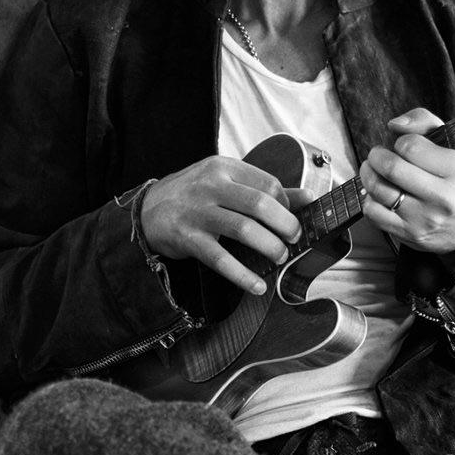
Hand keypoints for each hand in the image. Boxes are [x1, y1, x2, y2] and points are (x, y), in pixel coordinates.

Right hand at [139, 157, 303, 295]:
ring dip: (270, 247)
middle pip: (260, 204)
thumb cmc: (194, 194)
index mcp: (224, 167)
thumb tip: (308, 197)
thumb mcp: (225, 181)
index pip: (267, 184)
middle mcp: (211, 186)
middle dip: (286, 225)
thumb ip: (265, 189)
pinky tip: (258, 286)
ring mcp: (198, 212)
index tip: (291, 218)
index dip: (286, 204)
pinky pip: (221, 260)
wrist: (146, 209)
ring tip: (280, 258)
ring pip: (244, 229)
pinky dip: (243, 275)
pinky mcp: (187, 239)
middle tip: (294, 238)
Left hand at [359, 108, 454, 253]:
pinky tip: (379, 194)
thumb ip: (424, 122)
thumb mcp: (454, 146)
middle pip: (391, 167)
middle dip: (376, 155)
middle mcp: (443, 197)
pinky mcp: (409, 234)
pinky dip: (369, 198)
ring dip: (368, 174)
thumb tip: (394, 124)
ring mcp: (425, 219)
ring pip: (378, 189)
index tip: (404, 145)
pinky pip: (373, 212)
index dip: (400, 141)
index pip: (411, 146)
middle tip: (378, 154)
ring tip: (373, 169)